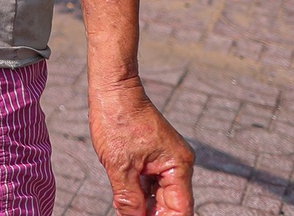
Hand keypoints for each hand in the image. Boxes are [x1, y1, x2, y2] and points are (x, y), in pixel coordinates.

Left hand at [90, 79, 193, 214]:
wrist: (113, 89)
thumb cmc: (117, 121)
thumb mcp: (120, 165)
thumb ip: (129, 198)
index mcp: (178, 166)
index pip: (180, 209)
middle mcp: (178, 164)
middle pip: (171, 204)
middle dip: (153, 215)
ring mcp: (167, 159)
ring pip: (160, 194)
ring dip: (146, 206)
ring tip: (127, 210)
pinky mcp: (154, 155)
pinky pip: (152, 182)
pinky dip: (141, 193)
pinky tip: (127, 201)